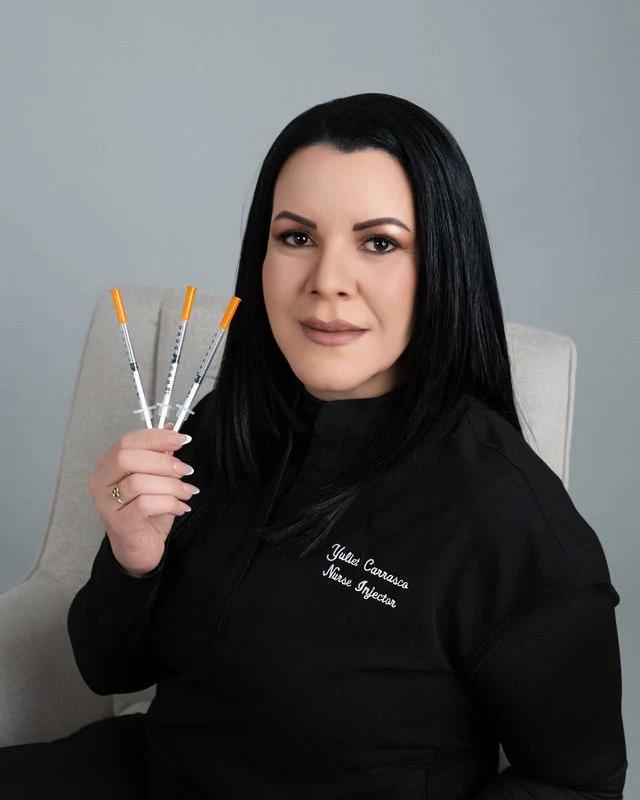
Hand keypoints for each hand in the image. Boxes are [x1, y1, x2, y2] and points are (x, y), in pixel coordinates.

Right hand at [87, 422, 197, 575]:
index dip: (156, 437)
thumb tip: (173, 428)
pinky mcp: (118, 523)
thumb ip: (161, 455)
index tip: (181, 439)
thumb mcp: (156, 479)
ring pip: (138, 482)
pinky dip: (169, 503)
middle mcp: (100, 482)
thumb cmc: (146, 512)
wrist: (139, 549)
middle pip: (128, 458)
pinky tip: (181, 508)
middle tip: (184, 470)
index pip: (127, 441)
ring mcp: (106, 503)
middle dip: (163, 462)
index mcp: (107, 465)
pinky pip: (145, 504)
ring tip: (186, 492)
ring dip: (170, 485)